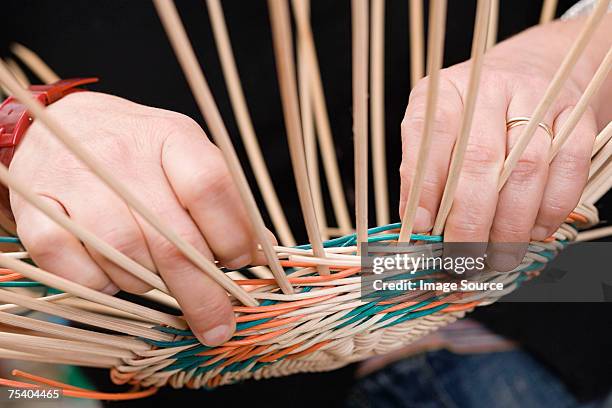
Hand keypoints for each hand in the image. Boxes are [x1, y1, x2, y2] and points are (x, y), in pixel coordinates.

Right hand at [9, 91, 267, 345]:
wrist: (61, 126)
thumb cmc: (137, 150)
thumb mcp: (186, 155)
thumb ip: (224, 198)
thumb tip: (265, 250)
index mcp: (172, 137)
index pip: (211, 188)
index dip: (233, 235)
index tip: (241, 264)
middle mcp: (124, 156)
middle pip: (173, 239)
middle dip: (203, 294)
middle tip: (218, 326)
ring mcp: (76, 181)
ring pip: (126, 258)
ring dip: (149, 285)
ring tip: (156, 280)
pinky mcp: (36, 209)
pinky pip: (74, 269)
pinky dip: (98, 286)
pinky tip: (111, 275)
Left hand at [400, 17, 610, 269]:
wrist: (536, 67)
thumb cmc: (475, 111)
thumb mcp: (438, 127)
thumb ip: (424, 169)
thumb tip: (417, 225)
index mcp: (446, 91)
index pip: (430, 136)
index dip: (424, 186)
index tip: (422, 228)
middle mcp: (489, 89)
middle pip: (479, 159)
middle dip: (471, 220)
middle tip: (464, 258)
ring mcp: (537, 99)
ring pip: (526, 168)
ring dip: (511, 223)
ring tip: (498, 256)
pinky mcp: (574, 116)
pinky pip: (568, 169)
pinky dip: (551, 209)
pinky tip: (534, 232)